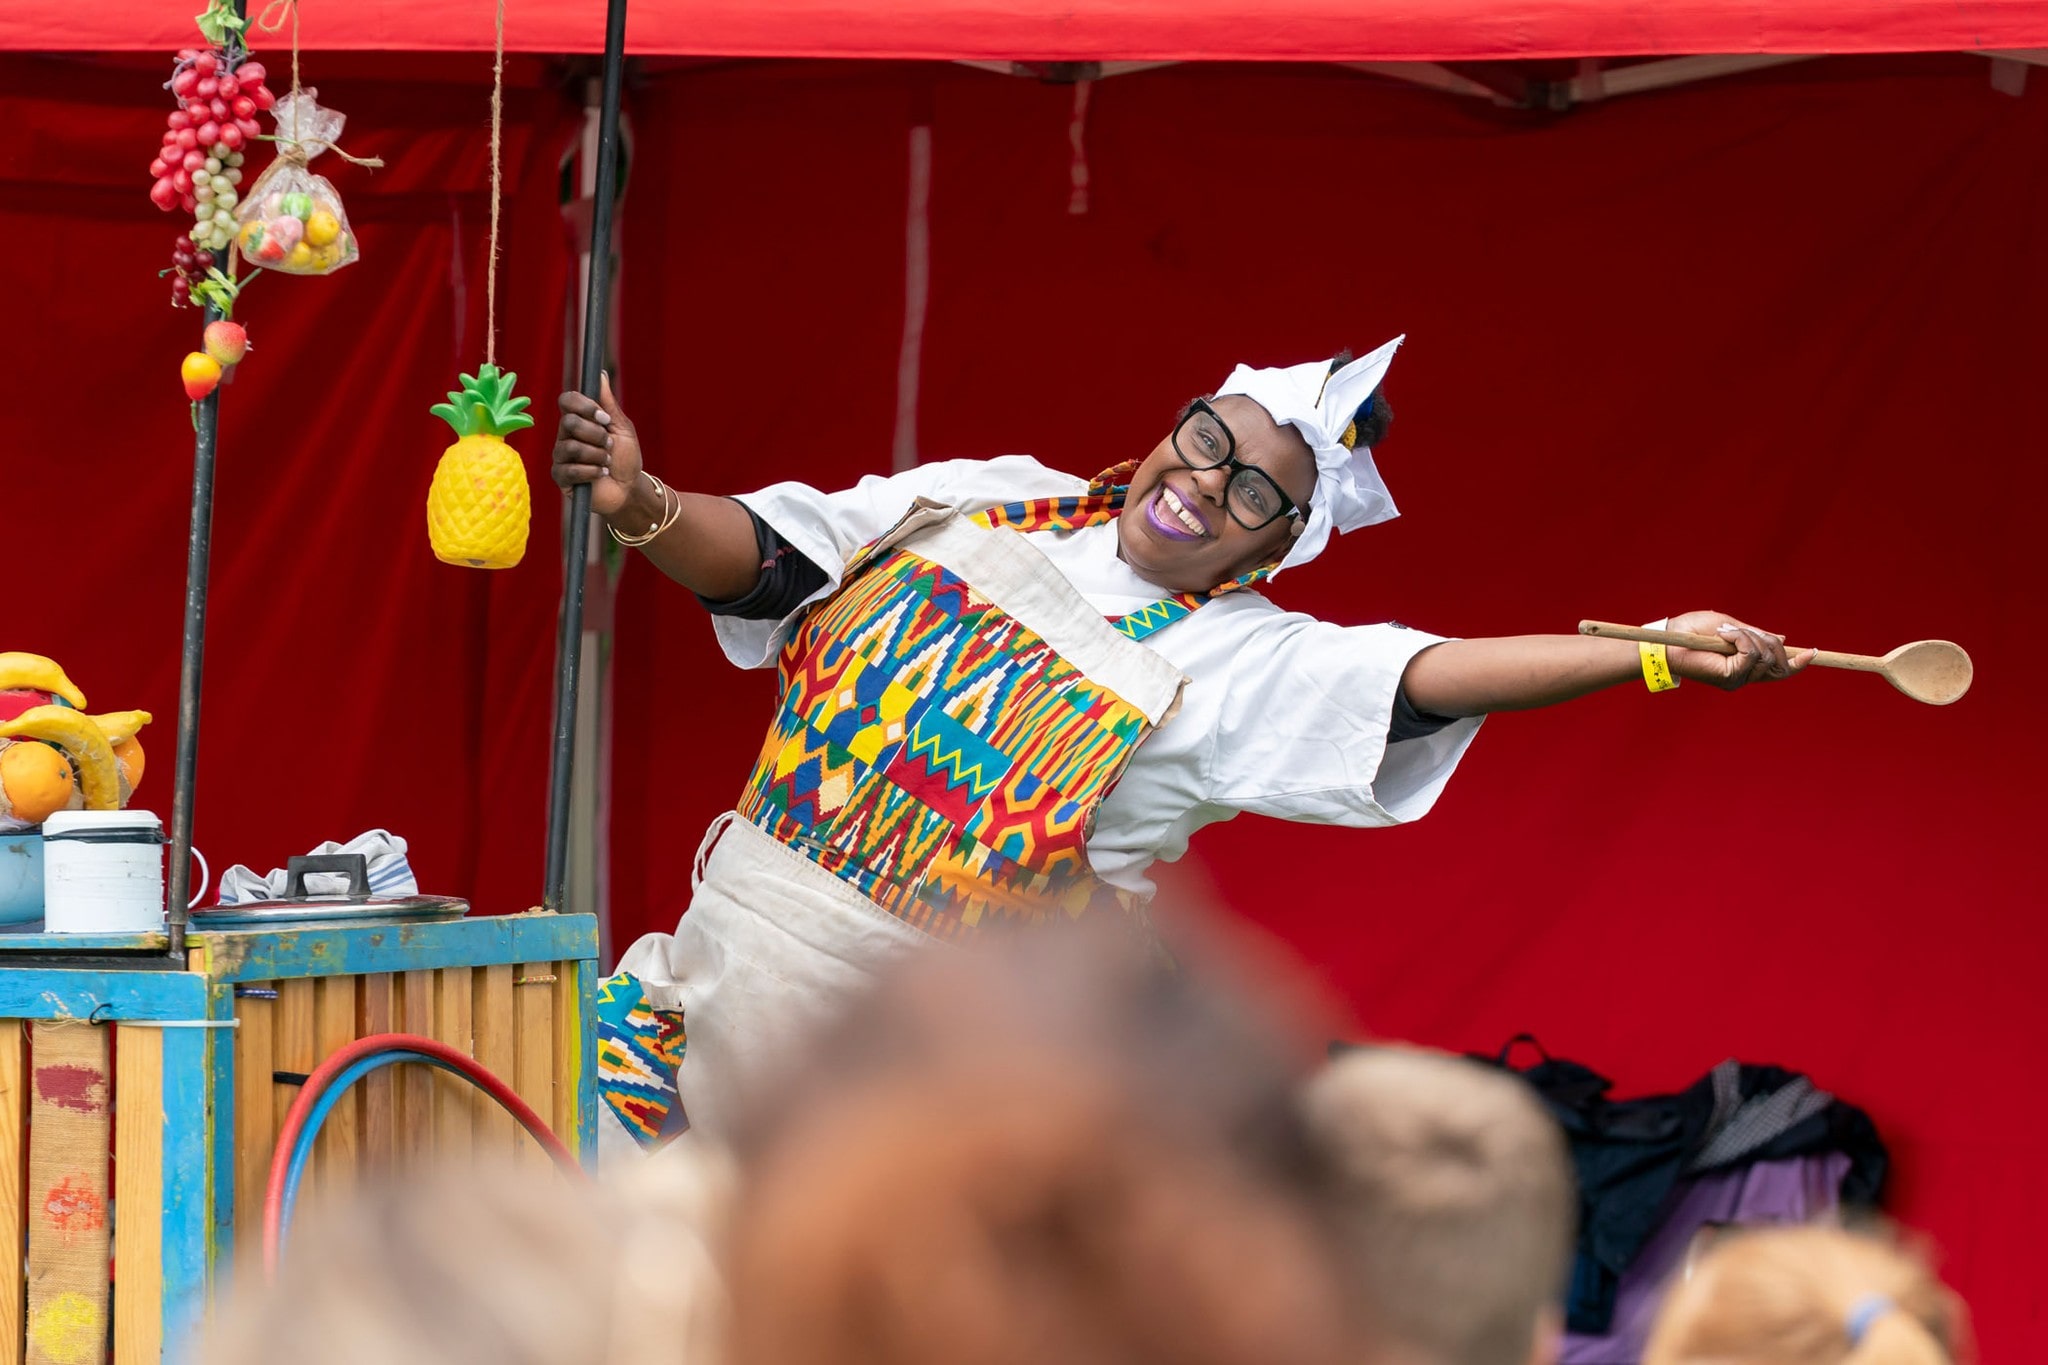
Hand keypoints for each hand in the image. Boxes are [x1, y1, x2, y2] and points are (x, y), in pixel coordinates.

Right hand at [551, 373, 642, 518]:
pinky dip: (593, 472)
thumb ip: (609, 404)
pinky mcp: (561, 477)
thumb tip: (601, 375)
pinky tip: (601, 474)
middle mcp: (565, 435)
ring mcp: (561, 456)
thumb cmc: (625, 458)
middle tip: (609, 445)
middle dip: (596, 435)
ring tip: (607, 462)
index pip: (567, 401)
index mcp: (578, 420)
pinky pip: (571, 469)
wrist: (629, 489)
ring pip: (572, 447)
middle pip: (569, 422)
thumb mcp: (622, 428)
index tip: (604, 418)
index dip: (584, 406)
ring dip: (597, 455)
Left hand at [1665, 610, 1816, 690]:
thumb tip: (1783, 639)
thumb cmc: (1691, 632)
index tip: (1813, 652)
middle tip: (1738, 629)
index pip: (1778, 671)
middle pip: (1777, 662)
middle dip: (1767, 641)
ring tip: (1723, 632)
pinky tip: (1723, 635)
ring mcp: (1737, 679)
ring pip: (1765, 657)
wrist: (1667, 640)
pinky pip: (1751, 654)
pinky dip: (1741, 639)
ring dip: (1749, 637)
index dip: (1798, 664)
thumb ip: (1755, 635)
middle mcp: (1743, 677)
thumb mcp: (1731, 628)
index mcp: (1744, 666)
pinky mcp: (1729, 677)